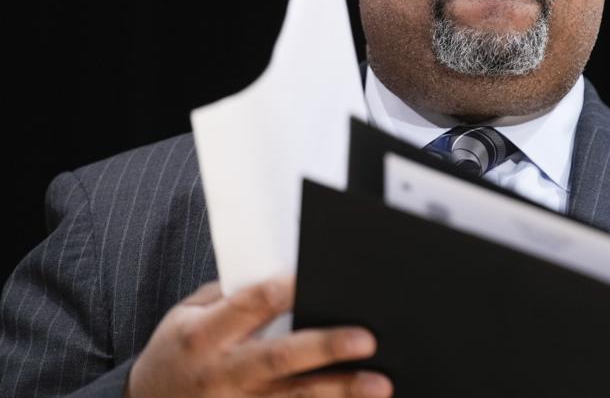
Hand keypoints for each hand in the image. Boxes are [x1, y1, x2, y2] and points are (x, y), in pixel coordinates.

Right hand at [127, 275, 392, 396]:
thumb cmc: (177, 350)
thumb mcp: (186, 315)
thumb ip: (231, 296)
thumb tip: (287, 274)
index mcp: (205, 334)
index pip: (251, 304)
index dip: (286, 290)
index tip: (320, 278)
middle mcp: (222, 373)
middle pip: (279, 357)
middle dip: (324, 347)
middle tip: (367, 338)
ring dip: (339, 392)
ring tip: (380, 384)